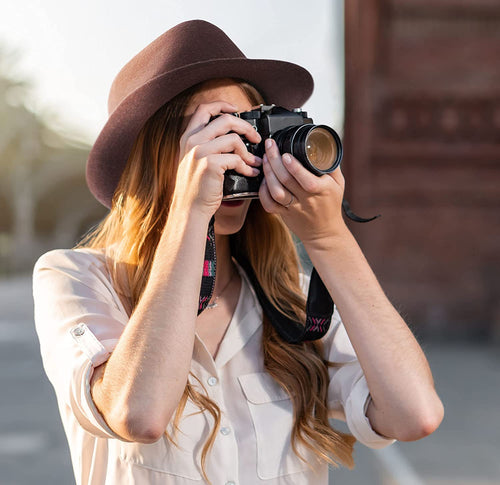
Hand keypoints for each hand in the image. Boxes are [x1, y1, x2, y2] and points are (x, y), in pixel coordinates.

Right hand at [171, 101, 261, 218]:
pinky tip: (250, 173)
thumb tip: (234, 136)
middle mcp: (192, 141)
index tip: (235, 108)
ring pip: (234, 139)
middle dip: (246, 127)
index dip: (221, 104)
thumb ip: (208, 146)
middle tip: (256, 137)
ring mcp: (200, 151)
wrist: (189, 209)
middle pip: (225, 120)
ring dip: (249, 152)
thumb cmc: (196, 189)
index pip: (204, 109)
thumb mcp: (195, 161)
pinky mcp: (210, 163)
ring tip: (254, 162)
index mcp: (187, 137)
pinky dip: (247, 166)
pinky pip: (236, 158)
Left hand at [258, 138, 348, 247]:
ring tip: (265, 160)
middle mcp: (306, 200)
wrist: (324, 233)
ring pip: (276, 192)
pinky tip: (263, 180)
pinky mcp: (283, 214)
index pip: (306, 180)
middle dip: (275, 161)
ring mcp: (293, 208)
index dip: (294, 167)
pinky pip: (269, 205)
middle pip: (286, 181)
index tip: (285, 154)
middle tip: (270, 146)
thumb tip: (323, 145)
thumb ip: (331, 165)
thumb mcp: (338, 184)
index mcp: (322, 190)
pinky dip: (263, 192)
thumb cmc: (331, 205)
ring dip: (268, 174)